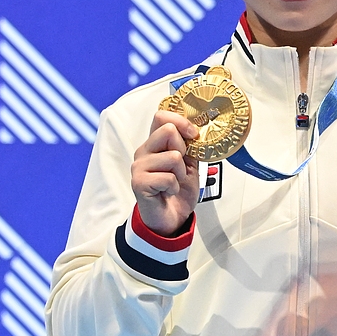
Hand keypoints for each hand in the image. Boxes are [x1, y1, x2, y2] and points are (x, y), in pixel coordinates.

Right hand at [131, 110, 199, 236]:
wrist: (171, 219)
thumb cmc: (178, 191)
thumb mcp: (190, 164)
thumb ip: (191, 146)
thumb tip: (198, 129)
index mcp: (155, 143)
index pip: (161, 116)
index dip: (181, 121)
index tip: (193, 134)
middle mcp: (144, 151)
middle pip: (168, 130)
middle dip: (183, 149)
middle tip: (180, 168)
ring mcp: (139, 166)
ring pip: (173, 156)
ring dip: (181, 173)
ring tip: (174, 183)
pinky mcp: (139, 182)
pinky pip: (168, 177)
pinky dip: (174, 187)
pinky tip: (167, 192)